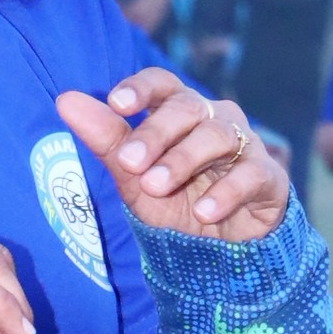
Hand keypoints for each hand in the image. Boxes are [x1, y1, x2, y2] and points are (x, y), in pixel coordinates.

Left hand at [56, 74, 288, 241]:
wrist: (225, 250)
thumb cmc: (178, 203)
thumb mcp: (135, 179)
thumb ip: (105, 140)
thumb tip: (65, 99)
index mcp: (180, 112)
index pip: (163, 83)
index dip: (141, 88)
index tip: (117, 104)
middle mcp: (213, 118)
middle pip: (187, 107)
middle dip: (155, 133)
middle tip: (129, 163)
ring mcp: (244, 144)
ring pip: (217, 135)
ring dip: (183, 160)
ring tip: (156, 187)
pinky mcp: (268, 176)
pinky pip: (250, 174)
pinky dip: (226, 192)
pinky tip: (204, 212)